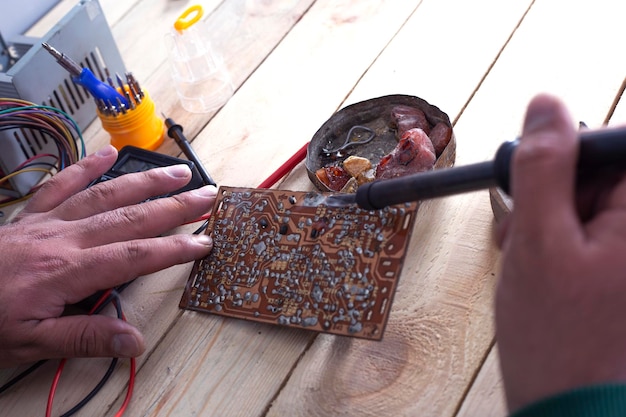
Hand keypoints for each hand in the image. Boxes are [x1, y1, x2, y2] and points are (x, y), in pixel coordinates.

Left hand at [0, 145, 216, 367]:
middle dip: (174, 205)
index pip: (134, 256)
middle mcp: (63, 239)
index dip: (174, 249)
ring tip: (176, 172)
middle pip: (130, 217)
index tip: (204, 242)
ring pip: (105, 195)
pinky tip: (109, 154)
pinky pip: (61, 184)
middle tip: (207, 196)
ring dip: (145, 182)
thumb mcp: (33, 344)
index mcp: (66, 271)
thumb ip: (87, 339)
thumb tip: (136, 340)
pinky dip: (86, 167)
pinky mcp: (30, 216)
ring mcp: (46, 222)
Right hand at [495, 94, 625, 410]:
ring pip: (592, 204)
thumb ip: (543, 170)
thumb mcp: (538, 244)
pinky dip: (560, 240)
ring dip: (550, 217)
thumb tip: (546, 107)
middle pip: (604, 174)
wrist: (574, 412)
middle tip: (521, 226)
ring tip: (524, 254)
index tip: (539, 176)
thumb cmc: (561, 341)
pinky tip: (537, 264)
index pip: (617, 145)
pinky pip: (593, 234)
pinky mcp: (619, 271)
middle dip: (553, 190)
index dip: (571, 152)